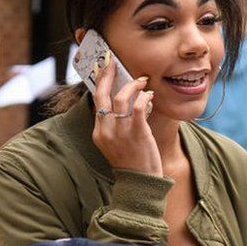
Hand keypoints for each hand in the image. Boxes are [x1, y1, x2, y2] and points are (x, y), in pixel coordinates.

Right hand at [91, 55, 160, 175]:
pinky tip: (149, 96)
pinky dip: (144, 97)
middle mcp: (106, 130)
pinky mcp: (137, 133)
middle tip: (113, 63)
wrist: (140, 182)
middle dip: (107, 75)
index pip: (97, 101)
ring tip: (142, 81)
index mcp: (98, 132)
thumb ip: (117, 124)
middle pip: (102, 94)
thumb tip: (129, 100)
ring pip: (121, 97)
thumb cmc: (132, 161)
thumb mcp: (116, 143)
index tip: (105, 70)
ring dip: (133, 85)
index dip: (101, 83)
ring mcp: (120, 132)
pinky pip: (139, 107)